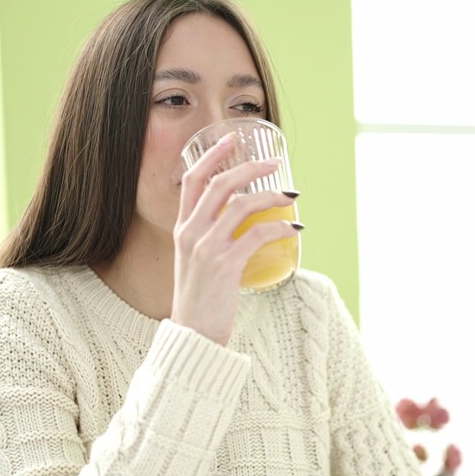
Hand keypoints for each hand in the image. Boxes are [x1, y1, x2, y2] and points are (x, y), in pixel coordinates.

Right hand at [171, 133, 298, 344]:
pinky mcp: (225, 265)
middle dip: (249, 167)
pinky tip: (292, 229)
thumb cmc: (200, 301)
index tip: (231, 139)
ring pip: (242, 205)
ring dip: (271, 196)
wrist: (193, 336)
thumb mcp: (194, 263)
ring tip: (290, 196)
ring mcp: (206, 248)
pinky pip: (257, 234)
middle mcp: (191, 233)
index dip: (212, 156)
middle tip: (274, 163)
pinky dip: (279, 227)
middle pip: (220, 184)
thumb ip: (209, 240)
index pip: (193, 180)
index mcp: (182, 229)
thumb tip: (243, 225)